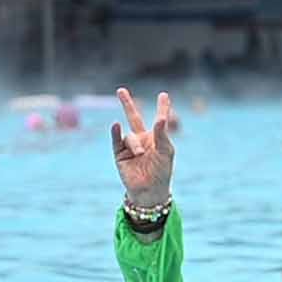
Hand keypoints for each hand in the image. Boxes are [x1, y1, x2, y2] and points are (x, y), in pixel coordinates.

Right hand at [112, 88, 174, 206]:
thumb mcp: (166, 152)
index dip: (162, 107)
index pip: (159, 120)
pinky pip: (117, 140)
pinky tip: (115, 125)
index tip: (164, 95)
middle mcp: (142, 139)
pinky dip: (116, 133)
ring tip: (140, 156)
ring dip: (135, 145)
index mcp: (156, 138)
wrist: (149, 191)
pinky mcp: (119, 154)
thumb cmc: (162, 171)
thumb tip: (160, 118)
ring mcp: (130, 146)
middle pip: (133, 117)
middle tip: (120, 90)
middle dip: (127, 104)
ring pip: (130, 137)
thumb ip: (162, 135)